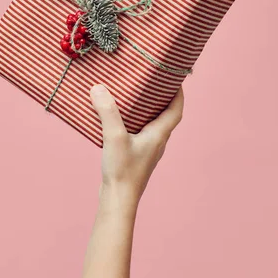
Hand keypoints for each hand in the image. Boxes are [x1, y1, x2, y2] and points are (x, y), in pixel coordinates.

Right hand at [90, 84, 183, 211]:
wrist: (118, 201)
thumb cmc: (123, 171)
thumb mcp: (114, 137)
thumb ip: (107, 112)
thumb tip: (99, 88)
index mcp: (159, 134)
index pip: (177, 109)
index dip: (178, 92)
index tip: (173, 77)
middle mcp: (157, 141)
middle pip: (165, 114)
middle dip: (159, 97)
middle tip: (149, 80)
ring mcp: (147, 150)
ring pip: (151, 124)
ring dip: (145, 109)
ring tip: (132, 94)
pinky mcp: (135, 156)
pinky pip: (138, 132)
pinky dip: (132, 120)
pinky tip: (116, 118)